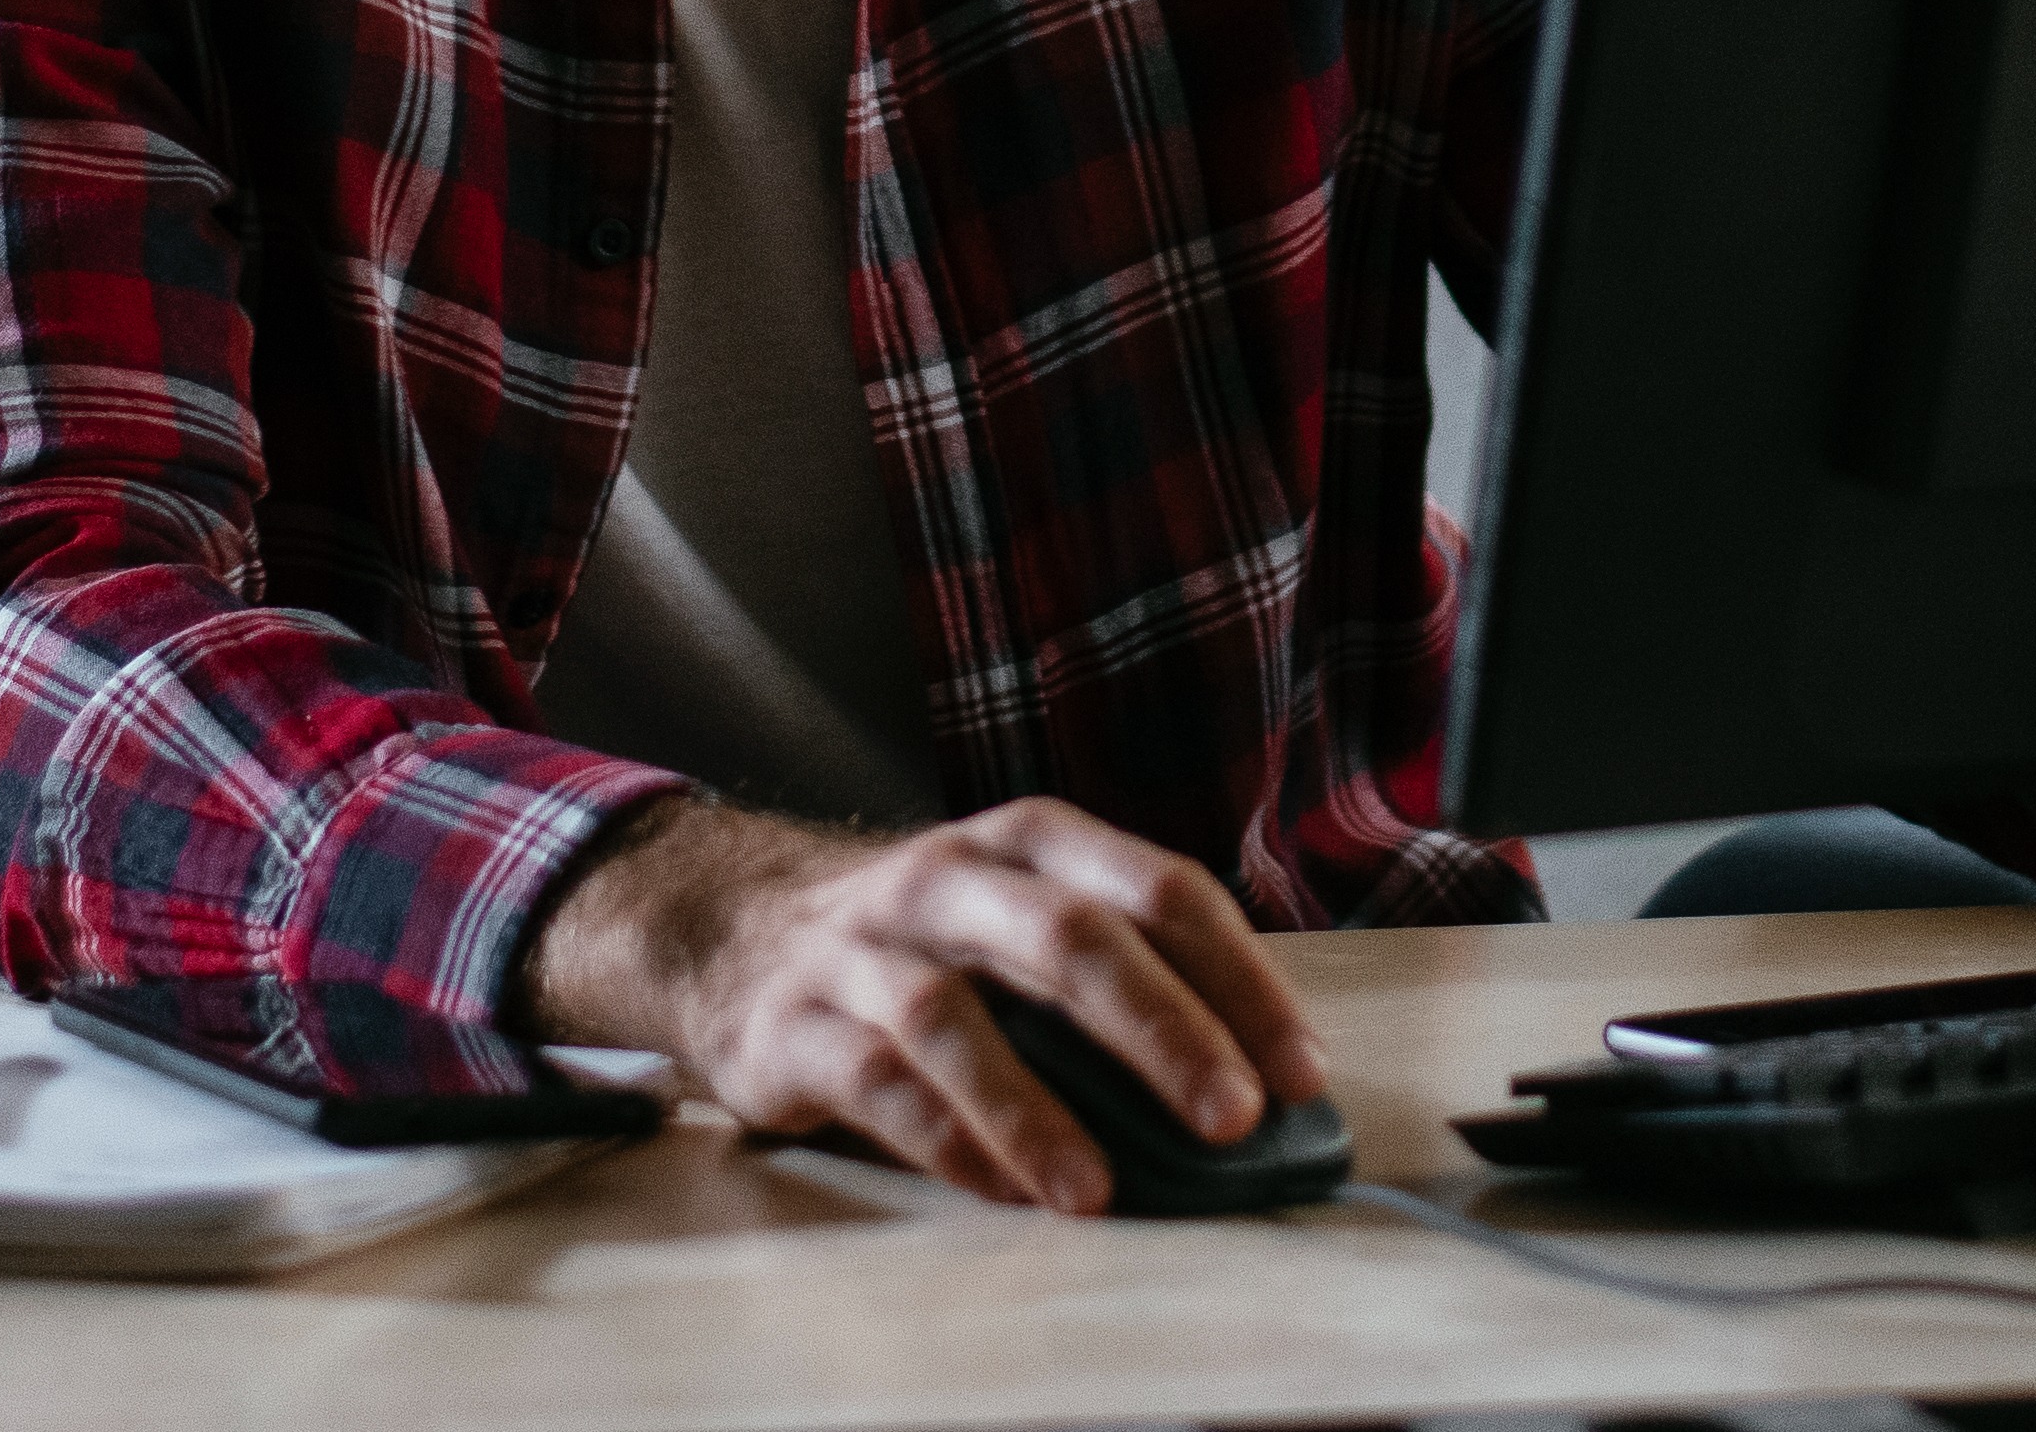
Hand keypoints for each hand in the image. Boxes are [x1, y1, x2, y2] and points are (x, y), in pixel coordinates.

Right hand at [526, 796, 1321, 1212]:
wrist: (735, 930)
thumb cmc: (928, 943)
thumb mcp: (1022, 916)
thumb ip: (1121, 976)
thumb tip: (1257, 1089)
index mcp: (1032, 842)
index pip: (1160, 891)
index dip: (1241, 981)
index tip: (1300, 1073)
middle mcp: (950, 878)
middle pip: (1069, 940)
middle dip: (1162, 1029)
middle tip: (1232, 1117)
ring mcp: (864, 949)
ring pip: (956, 1019)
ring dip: (1035, 1109)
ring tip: (1097, 1189)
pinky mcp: (794, 1026)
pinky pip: (876, 1085)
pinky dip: (945, 1141)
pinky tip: (1003, 1192)